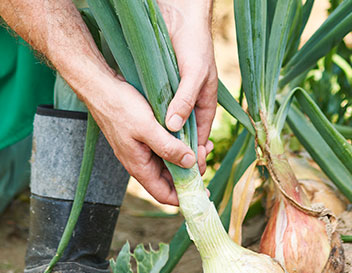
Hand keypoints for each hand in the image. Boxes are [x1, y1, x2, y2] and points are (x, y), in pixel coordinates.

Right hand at [84, 76, 195, 205]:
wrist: (101, 87)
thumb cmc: (120, 107)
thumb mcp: (147, 128)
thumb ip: (168, 147)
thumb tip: (190, 163)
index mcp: (140, 167)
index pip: (164, 195)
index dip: (184, 197)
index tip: (204, 191)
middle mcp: (141, 163)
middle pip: (170, 180)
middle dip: (191, 173)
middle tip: (205, 155)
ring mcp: (142, 150)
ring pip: (170, 163)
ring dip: (187, 158)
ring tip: (203, 144)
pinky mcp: (144, 138)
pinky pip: (166, 148)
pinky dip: (180, 145)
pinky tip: (191, 134)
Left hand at [159, 0, 217, 174]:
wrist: (178, 18)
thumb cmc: (194, 44)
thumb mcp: (194, 74)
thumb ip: (185, 100)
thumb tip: (174, 127)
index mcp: (205, 104)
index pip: (200, 138)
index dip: (193, 155)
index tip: (185, 173)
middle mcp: (191, 106)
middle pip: (185, 138)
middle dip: (178, 156)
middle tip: (168, 174)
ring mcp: (176, 101)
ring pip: (171, 130)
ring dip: (165, 145)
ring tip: (154, 161)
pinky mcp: (162, 94)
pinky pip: (159, 116)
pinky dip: (155, 128)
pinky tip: (145, 137)